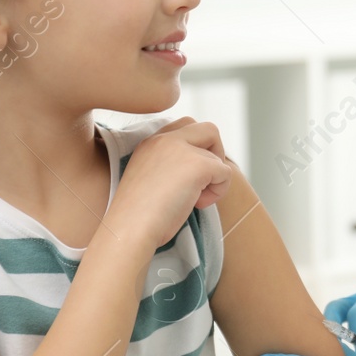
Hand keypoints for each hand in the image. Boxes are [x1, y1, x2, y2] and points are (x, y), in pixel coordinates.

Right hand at [101, 117, 231, 249]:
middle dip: (214, 154)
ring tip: (194, 199)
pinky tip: (198, 204)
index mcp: (150, 142)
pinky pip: (225, 172)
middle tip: (201, 182)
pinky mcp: (197, 165)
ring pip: (218, 155)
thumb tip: (199, 172)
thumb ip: (170, 166)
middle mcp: (164, 139)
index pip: (184, 127)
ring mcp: (181, 149)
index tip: (184, 177)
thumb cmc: (137, 216)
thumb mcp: (150, 179)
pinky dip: (219, 191)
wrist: (130, 229)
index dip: (195, 149)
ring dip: (214, 179)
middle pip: (208, 129)